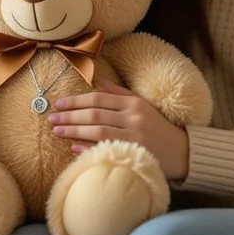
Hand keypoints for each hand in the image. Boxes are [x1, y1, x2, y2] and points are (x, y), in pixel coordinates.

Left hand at [47, 79, 189, 179]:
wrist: (182, 152)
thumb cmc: (157, 127)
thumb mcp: (141, 105)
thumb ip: (119, 94)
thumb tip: (97, 80)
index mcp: (133, 103)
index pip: (98, 99)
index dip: (75, 101)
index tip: (58, 104)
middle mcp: (133, 118)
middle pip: (94, 114)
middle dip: (69, 116)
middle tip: (51, 119)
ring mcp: (134, 137)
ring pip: (97, 131)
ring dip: (74, 131)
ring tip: (57, 132)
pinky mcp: (135, 154)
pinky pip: (106, 149)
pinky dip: (88, 148)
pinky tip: (73, 147)